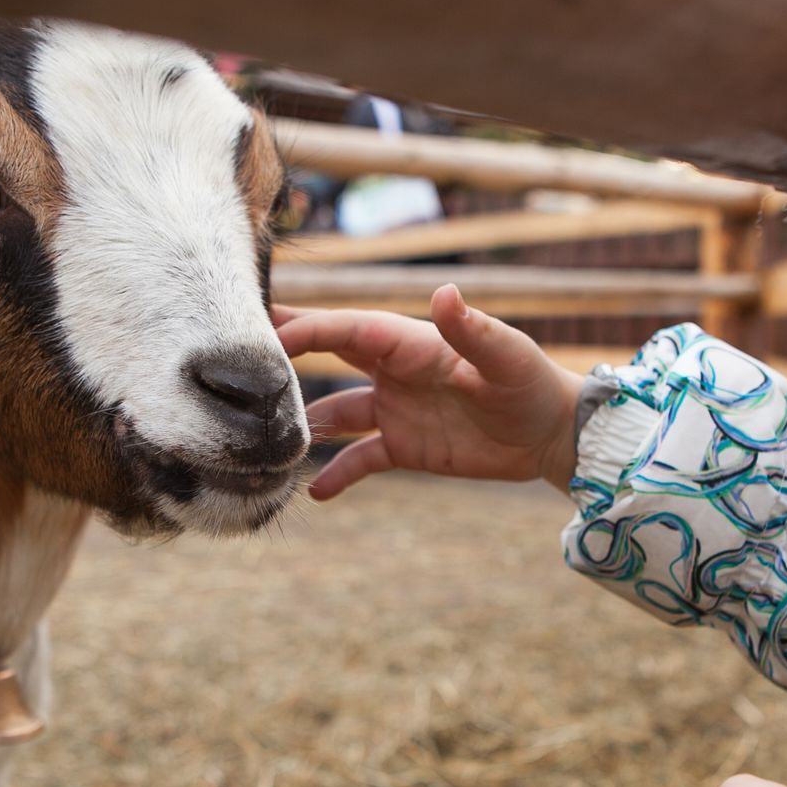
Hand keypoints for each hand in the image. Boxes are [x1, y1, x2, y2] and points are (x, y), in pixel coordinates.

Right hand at [275, 285, 584, 498]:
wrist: (552, 434)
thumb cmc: (531, 383)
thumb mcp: (505, 356)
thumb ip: (471, 329)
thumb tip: (445, 293)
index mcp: (411, 342)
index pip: (346, 330)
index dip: (305, 330)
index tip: (262, 334)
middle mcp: (394, 372)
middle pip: (327, 361)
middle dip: (284, 363)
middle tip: (234, 371)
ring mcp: (395, 409)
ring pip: (334, 415)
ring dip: (303, 427)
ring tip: (263, 445)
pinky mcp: (404, 447)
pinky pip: (360, 459)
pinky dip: (337, 474)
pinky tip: (312, 493)